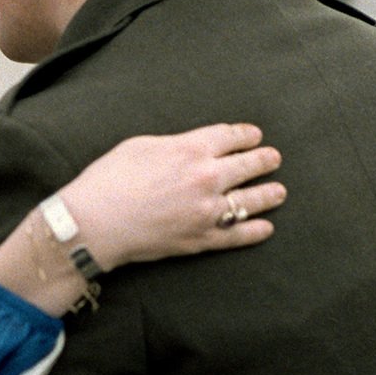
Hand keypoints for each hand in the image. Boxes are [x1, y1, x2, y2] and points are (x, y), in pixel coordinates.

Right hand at [63, 124, 285, 271]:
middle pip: (248, 165)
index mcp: (192, 148)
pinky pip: (237, 235)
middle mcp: (207, 177)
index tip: (255, 136)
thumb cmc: (110, 179)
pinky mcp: (202, 239)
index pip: (231, 136)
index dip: (247, 135)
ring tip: (279, 191)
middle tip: (274, 159)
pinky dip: (255, 231)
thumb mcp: (141, 145)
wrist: (96, 222)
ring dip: (269, 194)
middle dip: (265, 160)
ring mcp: (208, 210)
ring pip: (250, 201)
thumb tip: (189, 148)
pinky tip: (266, 228)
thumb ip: (174, 144)